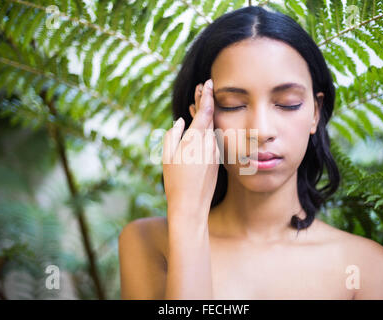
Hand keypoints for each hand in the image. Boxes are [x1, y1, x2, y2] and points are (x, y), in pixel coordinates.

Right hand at [162, 79, 218, 222]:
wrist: (191, 206)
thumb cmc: (175, 182)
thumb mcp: (167, 156)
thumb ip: (172, 135)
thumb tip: (180, 122)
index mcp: (196, 139)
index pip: (205, 111)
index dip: (206, 95)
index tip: (207, 82)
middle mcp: (209, 144)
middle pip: (209, 117)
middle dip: (205, 101)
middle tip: (202, 87)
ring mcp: (214, 152)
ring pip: (211, 129)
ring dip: (204, 116)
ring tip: (195, 103)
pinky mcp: (216, 161)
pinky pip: (211, 140)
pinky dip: (206, 131)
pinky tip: (199, 128)